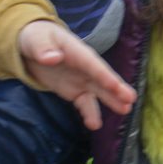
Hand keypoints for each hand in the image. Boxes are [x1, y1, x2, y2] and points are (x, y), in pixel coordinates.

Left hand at [16, 19, 135, 129]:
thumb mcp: (35, 40)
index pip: (92, 64)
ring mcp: (81, 79)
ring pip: (98, 92)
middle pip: (101, 78)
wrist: (32, 47)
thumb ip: (42, 48)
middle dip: (115, 88)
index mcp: (76, 51)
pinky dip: (89, 113)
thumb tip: (52, 58)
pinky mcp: (75, 91)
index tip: (116, 86)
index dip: (104, 75)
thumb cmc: (36, 38)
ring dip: (111, 101)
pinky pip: (84, 103)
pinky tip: (94, 124)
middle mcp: (84, 66)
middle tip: (130, 99)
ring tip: (125, 110)